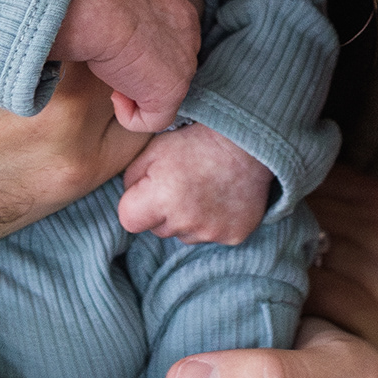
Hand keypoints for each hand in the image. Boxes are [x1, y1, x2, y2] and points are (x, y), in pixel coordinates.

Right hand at [50, 0, 200, 133]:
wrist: (103, 15)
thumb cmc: (104, 8)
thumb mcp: (132, 14)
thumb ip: (143, 32)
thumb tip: (132, 56)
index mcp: (183, 17)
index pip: (172, 48)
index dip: (145, 57)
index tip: (122, 53)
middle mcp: (192, 41)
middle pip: (170, 74)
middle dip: (142, 77)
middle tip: (117, 67)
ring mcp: (185, 69)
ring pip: (162, 98)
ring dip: (134, 95)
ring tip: (115, 79)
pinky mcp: (172, 94)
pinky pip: (155, 121)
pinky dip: (130, 117)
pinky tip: (115, 97)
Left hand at [117, 126, 273, 242]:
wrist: (248, 141)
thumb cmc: (196, 141)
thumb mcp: (155, 148)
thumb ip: (132, 178)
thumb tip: (129, 198)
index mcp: (161, 196)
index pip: (129, 220)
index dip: (135, 205)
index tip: (148, 191)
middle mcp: (186, 220)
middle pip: (158, 229)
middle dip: (163, 211)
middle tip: (181, 184)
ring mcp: (212, 232)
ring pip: (184, 235)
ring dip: (188, 219)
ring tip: (203, 189)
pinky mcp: (233, 236)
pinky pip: (211, 237)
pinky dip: (213, 222)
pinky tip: (220, 199)